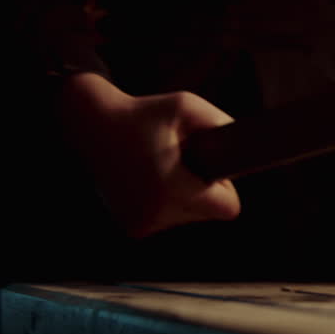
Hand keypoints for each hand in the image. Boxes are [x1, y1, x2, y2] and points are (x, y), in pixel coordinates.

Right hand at [59, 73, 241, 239]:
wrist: (88, 125)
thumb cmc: (142, 113)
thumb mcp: (186, 105)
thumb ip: (220, 124)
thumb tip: (246, 145)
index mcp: (168, 187)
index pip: (227, 209)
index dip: (224, 188)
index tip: (209, 168)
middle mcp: (152, 213)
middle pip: (208, 214)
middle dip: (202, 190)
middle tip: (179, 161)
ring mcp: (138, 224)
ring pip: (188, 218)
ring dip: (183, 197)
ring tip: (159, 168)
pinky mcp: (131, 228)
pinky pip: (168, 220)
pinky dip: (165, 203)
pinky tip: (147, 180)